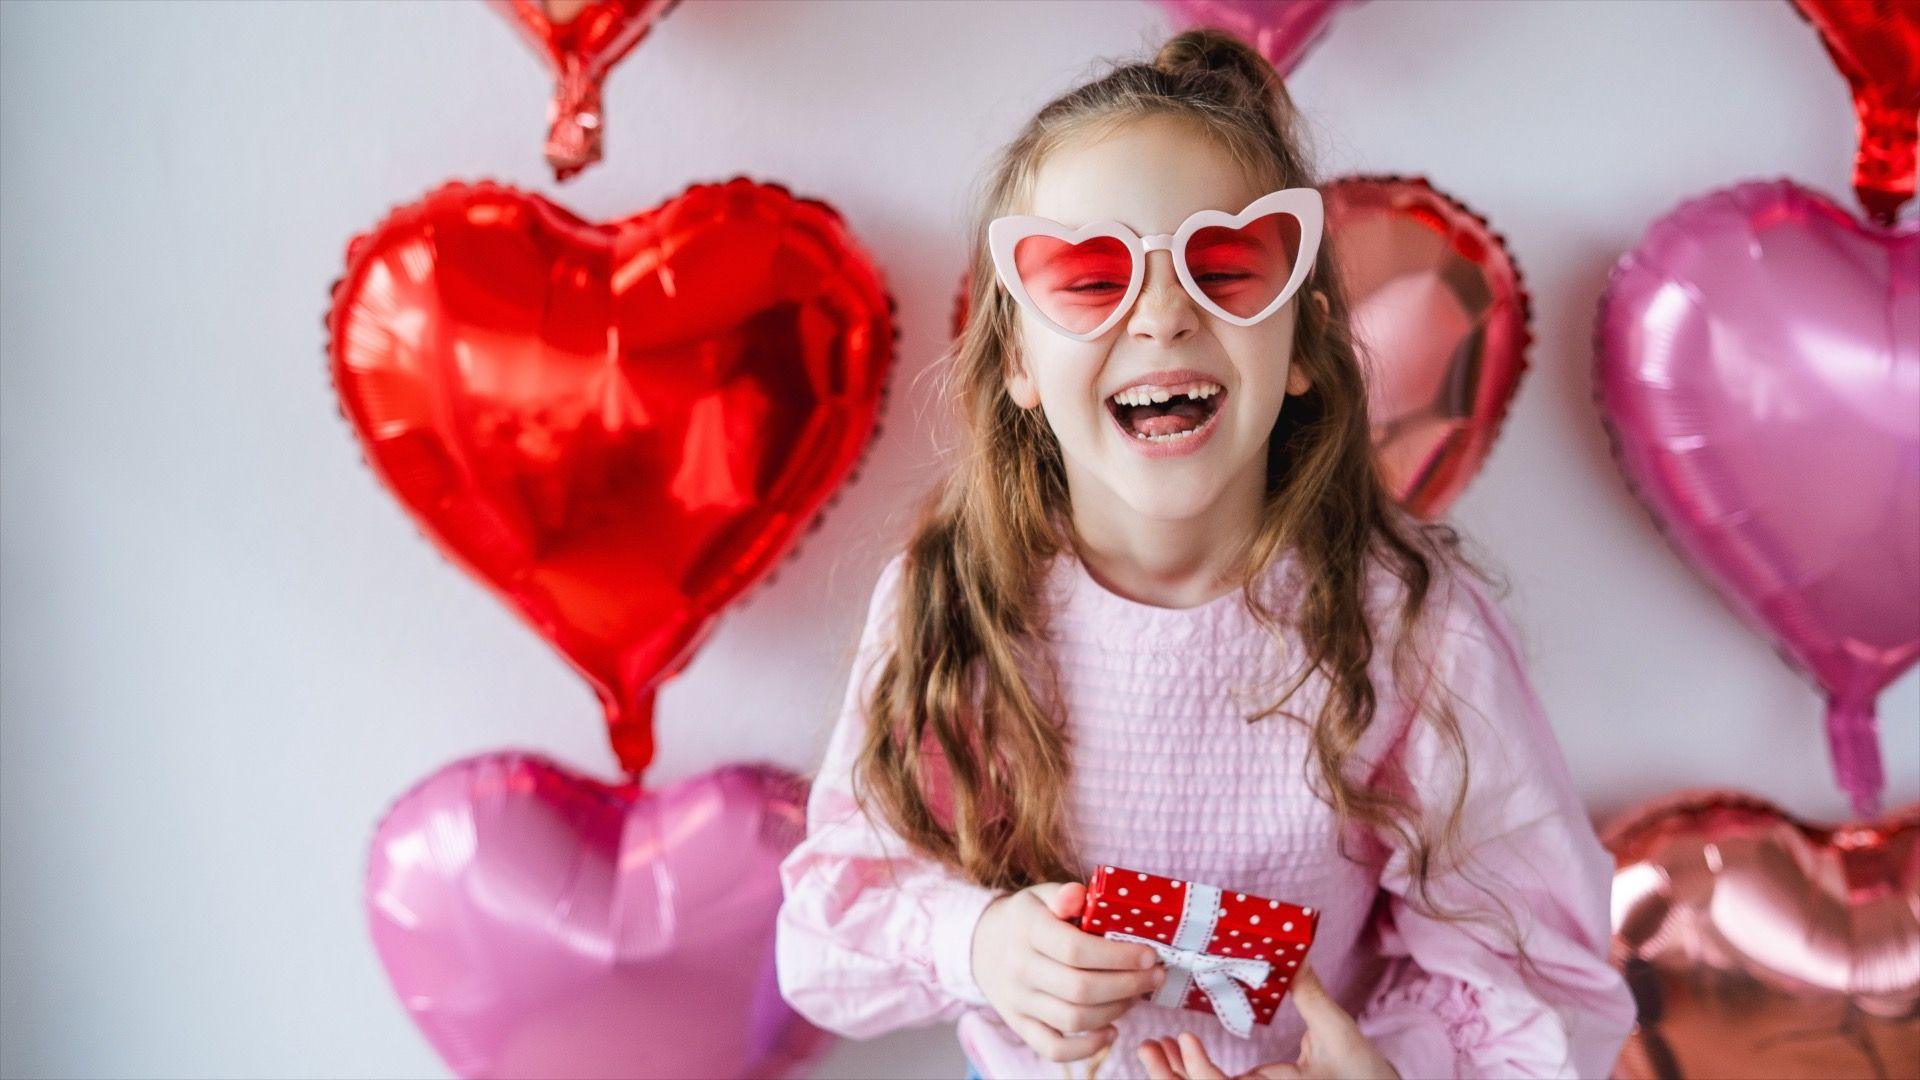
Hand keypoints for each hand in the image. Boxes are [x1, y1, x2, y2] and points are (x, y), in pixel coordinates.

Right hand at [970, 881, 1165, 1062]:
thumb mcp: (1043, 895)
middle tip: (1155, 977)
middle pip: (1080, 989)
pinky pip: (1054, 1049)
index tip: (1149, 955)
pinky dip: (1087, 1047)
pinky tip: (1112, 1030)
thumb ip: (1065, 894)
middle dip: (1128, 985)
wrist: (985, 945)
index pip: (1076, 950)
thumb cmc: (1030, 918)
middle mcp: (1018, 967)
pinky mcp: (1019, 1025)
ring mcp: (1017, 1001)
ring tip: (1136, 995)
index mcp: (1027, 929)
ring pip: (1074, 1019)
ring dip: (1116, 1011)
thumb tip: (1079, 894)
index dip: (1119, 956)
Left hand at [1134, 962, 1400, 1078]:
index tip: (1183, 1038)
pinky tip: (1182, 1055)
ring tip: (1154, 1050)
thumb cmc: (1368, 1075)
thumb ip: (1311, 996)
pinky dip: (1195, 1077)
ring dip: (1175, 1079)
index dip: (1196, 1072)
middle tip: (1147, 1047)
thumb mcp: (1339, 1033)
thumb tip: (1294, 952)